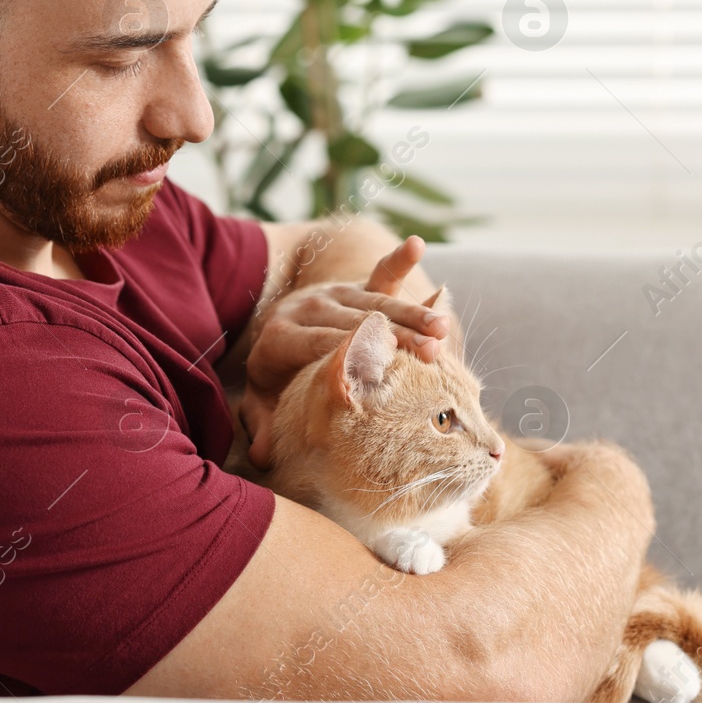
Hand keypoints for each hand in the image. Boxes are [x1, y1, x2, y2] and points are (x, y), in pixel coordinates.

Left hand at [239, 235, 452, 469]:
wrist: (269, 321)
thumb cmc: (272, 373)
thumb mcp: (259, 398)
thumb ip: (261, 424)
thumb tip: (264, 456)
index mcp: (281, 336)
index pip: (321, 342)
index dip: (352, 349)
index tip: (384, 358)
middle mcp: (310, 308)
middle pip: (357, 322)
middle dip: (395, 336)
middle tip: (430, 352)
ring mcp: (334, 294)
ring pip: (377, 303)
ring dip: (412, 315)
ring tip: (442, 330)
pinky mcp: (354, 288)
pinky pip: (379, 274)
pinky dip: (398, 261)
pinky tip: (416, 246)